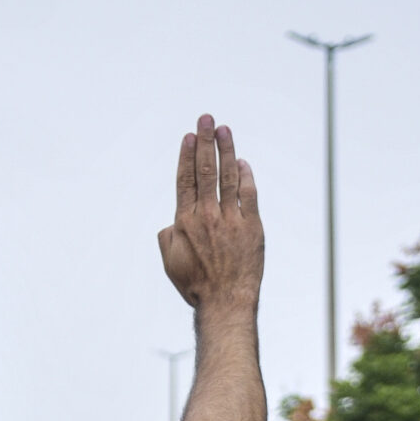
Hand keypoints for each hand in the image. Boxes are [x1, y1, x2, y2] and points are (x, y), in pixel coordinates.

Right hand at [158, 115, 262, 315]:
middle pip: (205, 170)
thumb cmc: (196, 286)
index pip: (185, 180)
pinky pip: (249, 194)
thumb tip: (172, 223)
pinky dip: (246, 176)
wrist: (225, 302)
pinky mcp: (251, 227)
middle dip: (205, 141)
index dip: (186, 155)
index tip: (189, 136)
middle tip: (207, 118)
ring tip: (224, 130)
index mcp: (185, 222)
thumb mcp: (170, 262)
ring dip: (226, 150)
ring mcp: (230, 220)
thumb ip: (167, 237)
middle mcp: (207, 216)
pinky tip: (243, 162)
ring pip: (228, 176)